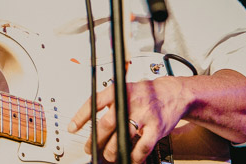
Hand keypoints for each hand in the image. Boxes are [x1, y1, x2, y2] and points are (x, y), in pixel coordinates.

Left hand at [68, 77, 189, 163]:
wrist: (173, 93)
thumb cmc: (146, 93)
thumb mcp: (125, 89)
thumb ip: (110, 103)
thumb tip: (92, 120)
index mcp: (119, 90)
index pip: (95, 102)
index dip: (81, 116)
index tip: (72, 128)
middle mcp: (130, 101)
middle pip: (107, 123)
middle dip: (95, 139)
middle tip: (89, 147)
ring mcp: (144, 115)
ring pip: (122, 136)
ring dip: (112, 150)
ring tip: (108, 155)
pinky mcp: (156, 128)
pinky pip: (142, 147)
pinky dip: (134, 156)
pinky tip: (130, 159)